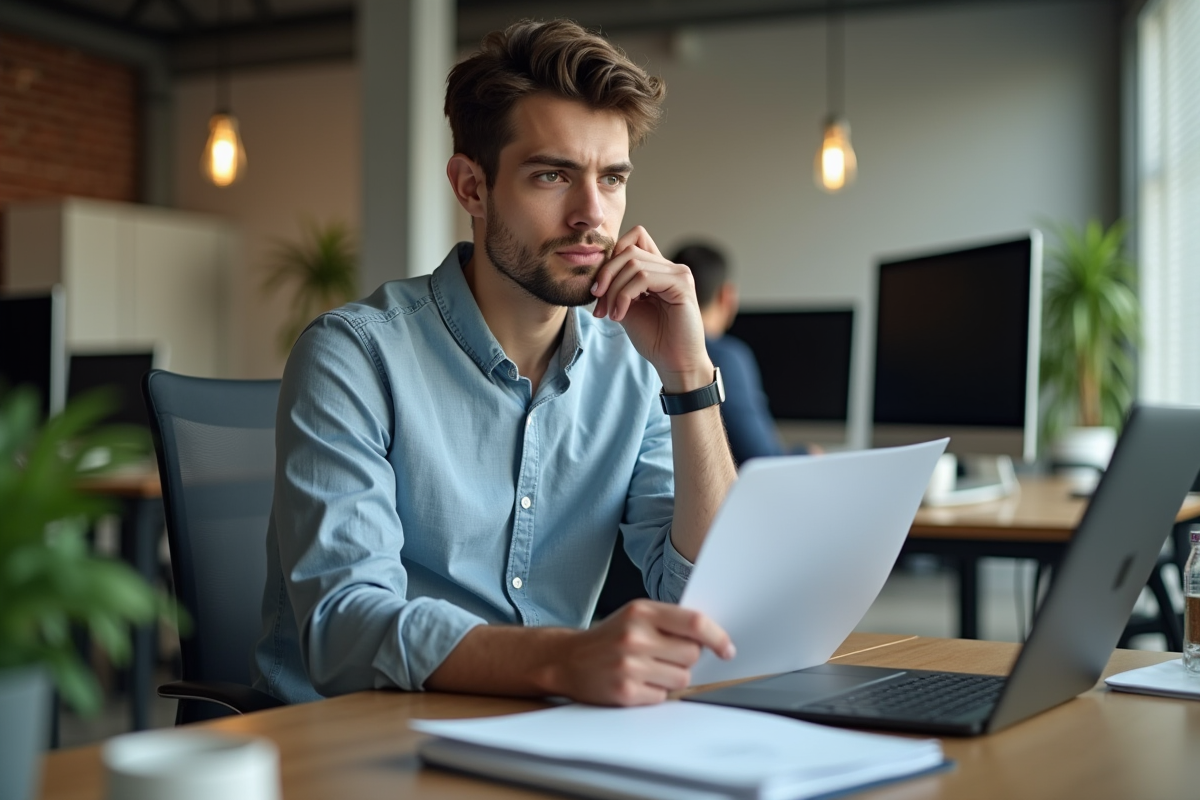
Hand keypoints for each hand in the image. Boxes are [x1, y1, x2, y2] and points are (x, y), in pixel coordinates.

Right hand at [547, 599, 734, 705]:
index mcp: (641, 611)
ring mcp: (629, 665)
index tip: (727, 649)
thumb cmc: (608, 638)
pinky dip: (655, 693)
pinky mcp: (625, 692)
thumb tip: (712, 639)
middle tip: (666, 657)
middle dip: (687, 659)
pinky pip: (663, 697)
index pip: (694, 622)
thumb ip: (669, 622)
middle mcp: (635, 636)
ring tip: (649, 670)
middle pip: (692, 654)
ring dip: (672, 678)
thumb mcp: (635, 616)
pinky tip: (637, 683)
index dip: (717, 636)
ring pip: (681, 679)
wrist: (566, 659)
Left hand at [590, 227, 712, 392]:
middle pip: (628, 250)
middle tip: (598, 305)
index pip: (634, 238)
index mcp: (658, 269)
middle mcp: (670, 267)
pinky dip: (624, 296)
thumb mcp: (626, 308)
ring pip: (633, 264)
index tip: (598, 289)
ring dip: (614, 291)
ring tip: (611, 314)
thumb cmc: (654, 338)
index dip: (611, 257)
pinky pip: (644, 277)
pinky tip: (620, 315)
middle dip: (606, 275)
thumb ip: (615, 287)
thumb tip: (596, 274)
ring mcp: (678, 273)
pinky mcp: (682, 284)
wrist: (674, 363)